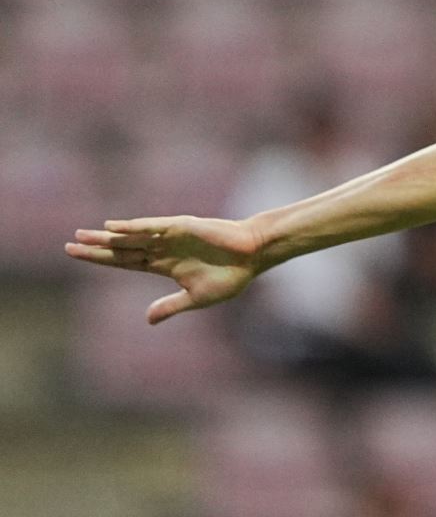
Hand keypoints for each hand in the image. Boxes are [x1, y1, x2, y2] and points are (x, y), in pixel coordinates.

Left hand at [65, 216, 264, 324]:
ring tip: (81, 235)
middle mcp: (162, 249)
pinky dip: (132, 227)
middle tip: (69, 244)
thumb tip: (147, 320)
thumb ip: (170, 306)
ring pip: (132, 237)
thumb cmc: (231, 276)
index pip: (125, 262)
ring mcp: (170, 237)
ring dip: (107, 237)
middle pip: (122, 249)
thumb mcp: (196, 298)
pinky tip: (112, 227)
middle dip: (96, 248)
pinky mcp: (181, 227)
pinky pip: (152, 227)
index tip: (79, 256)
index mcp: (164, 265)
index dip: (102, 260)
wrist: (253, 256)